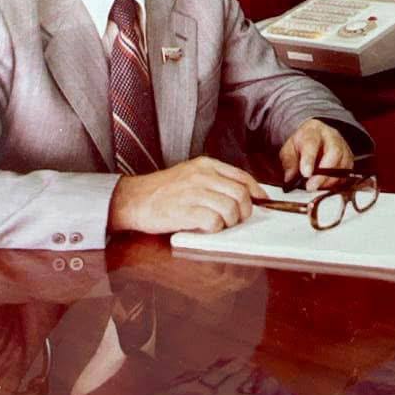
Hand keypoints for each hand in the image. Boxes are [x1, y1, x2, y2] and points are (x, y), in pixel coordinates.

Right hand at [108, 157, 266, 233]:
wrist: (133, 199)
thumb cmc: (163, 190)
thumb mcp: (190, 174)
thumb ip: (214, 180)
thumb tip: (243, 193)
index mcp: (205, 165)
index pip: (242, 177)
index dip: (256, 192)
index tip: (261, 202)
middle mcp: (202, 176)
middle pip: (241, 194)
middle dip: (244, 211)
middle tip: (236, 219)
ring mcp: (193, 193)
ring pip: (231, 208)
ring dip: (230, 222)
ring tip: (219, 224)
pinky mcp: (185, 211)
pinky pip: (214, 221)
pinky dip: (215, 228)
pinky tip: (205, 228)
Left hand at [279, 119, 353, 190]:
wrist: (316, 138)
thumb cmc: (302, 144)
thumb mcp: (289, 150)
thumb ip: (289, 163)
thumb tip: (289, 179)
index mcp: (313, 132)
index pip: (312, 143)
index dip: (309, 159)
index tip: (305, 173)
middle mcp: (332, 137)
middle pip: (334, 153)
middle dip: (323, 174)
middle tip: (310, 187)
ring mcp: (344, 148)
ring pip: (343, 165)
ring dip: (329, 181)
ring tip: (315, 187)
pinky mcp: (349, 160)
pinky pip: (346, 174)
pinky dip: (336, 183)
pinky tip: (324, 186)